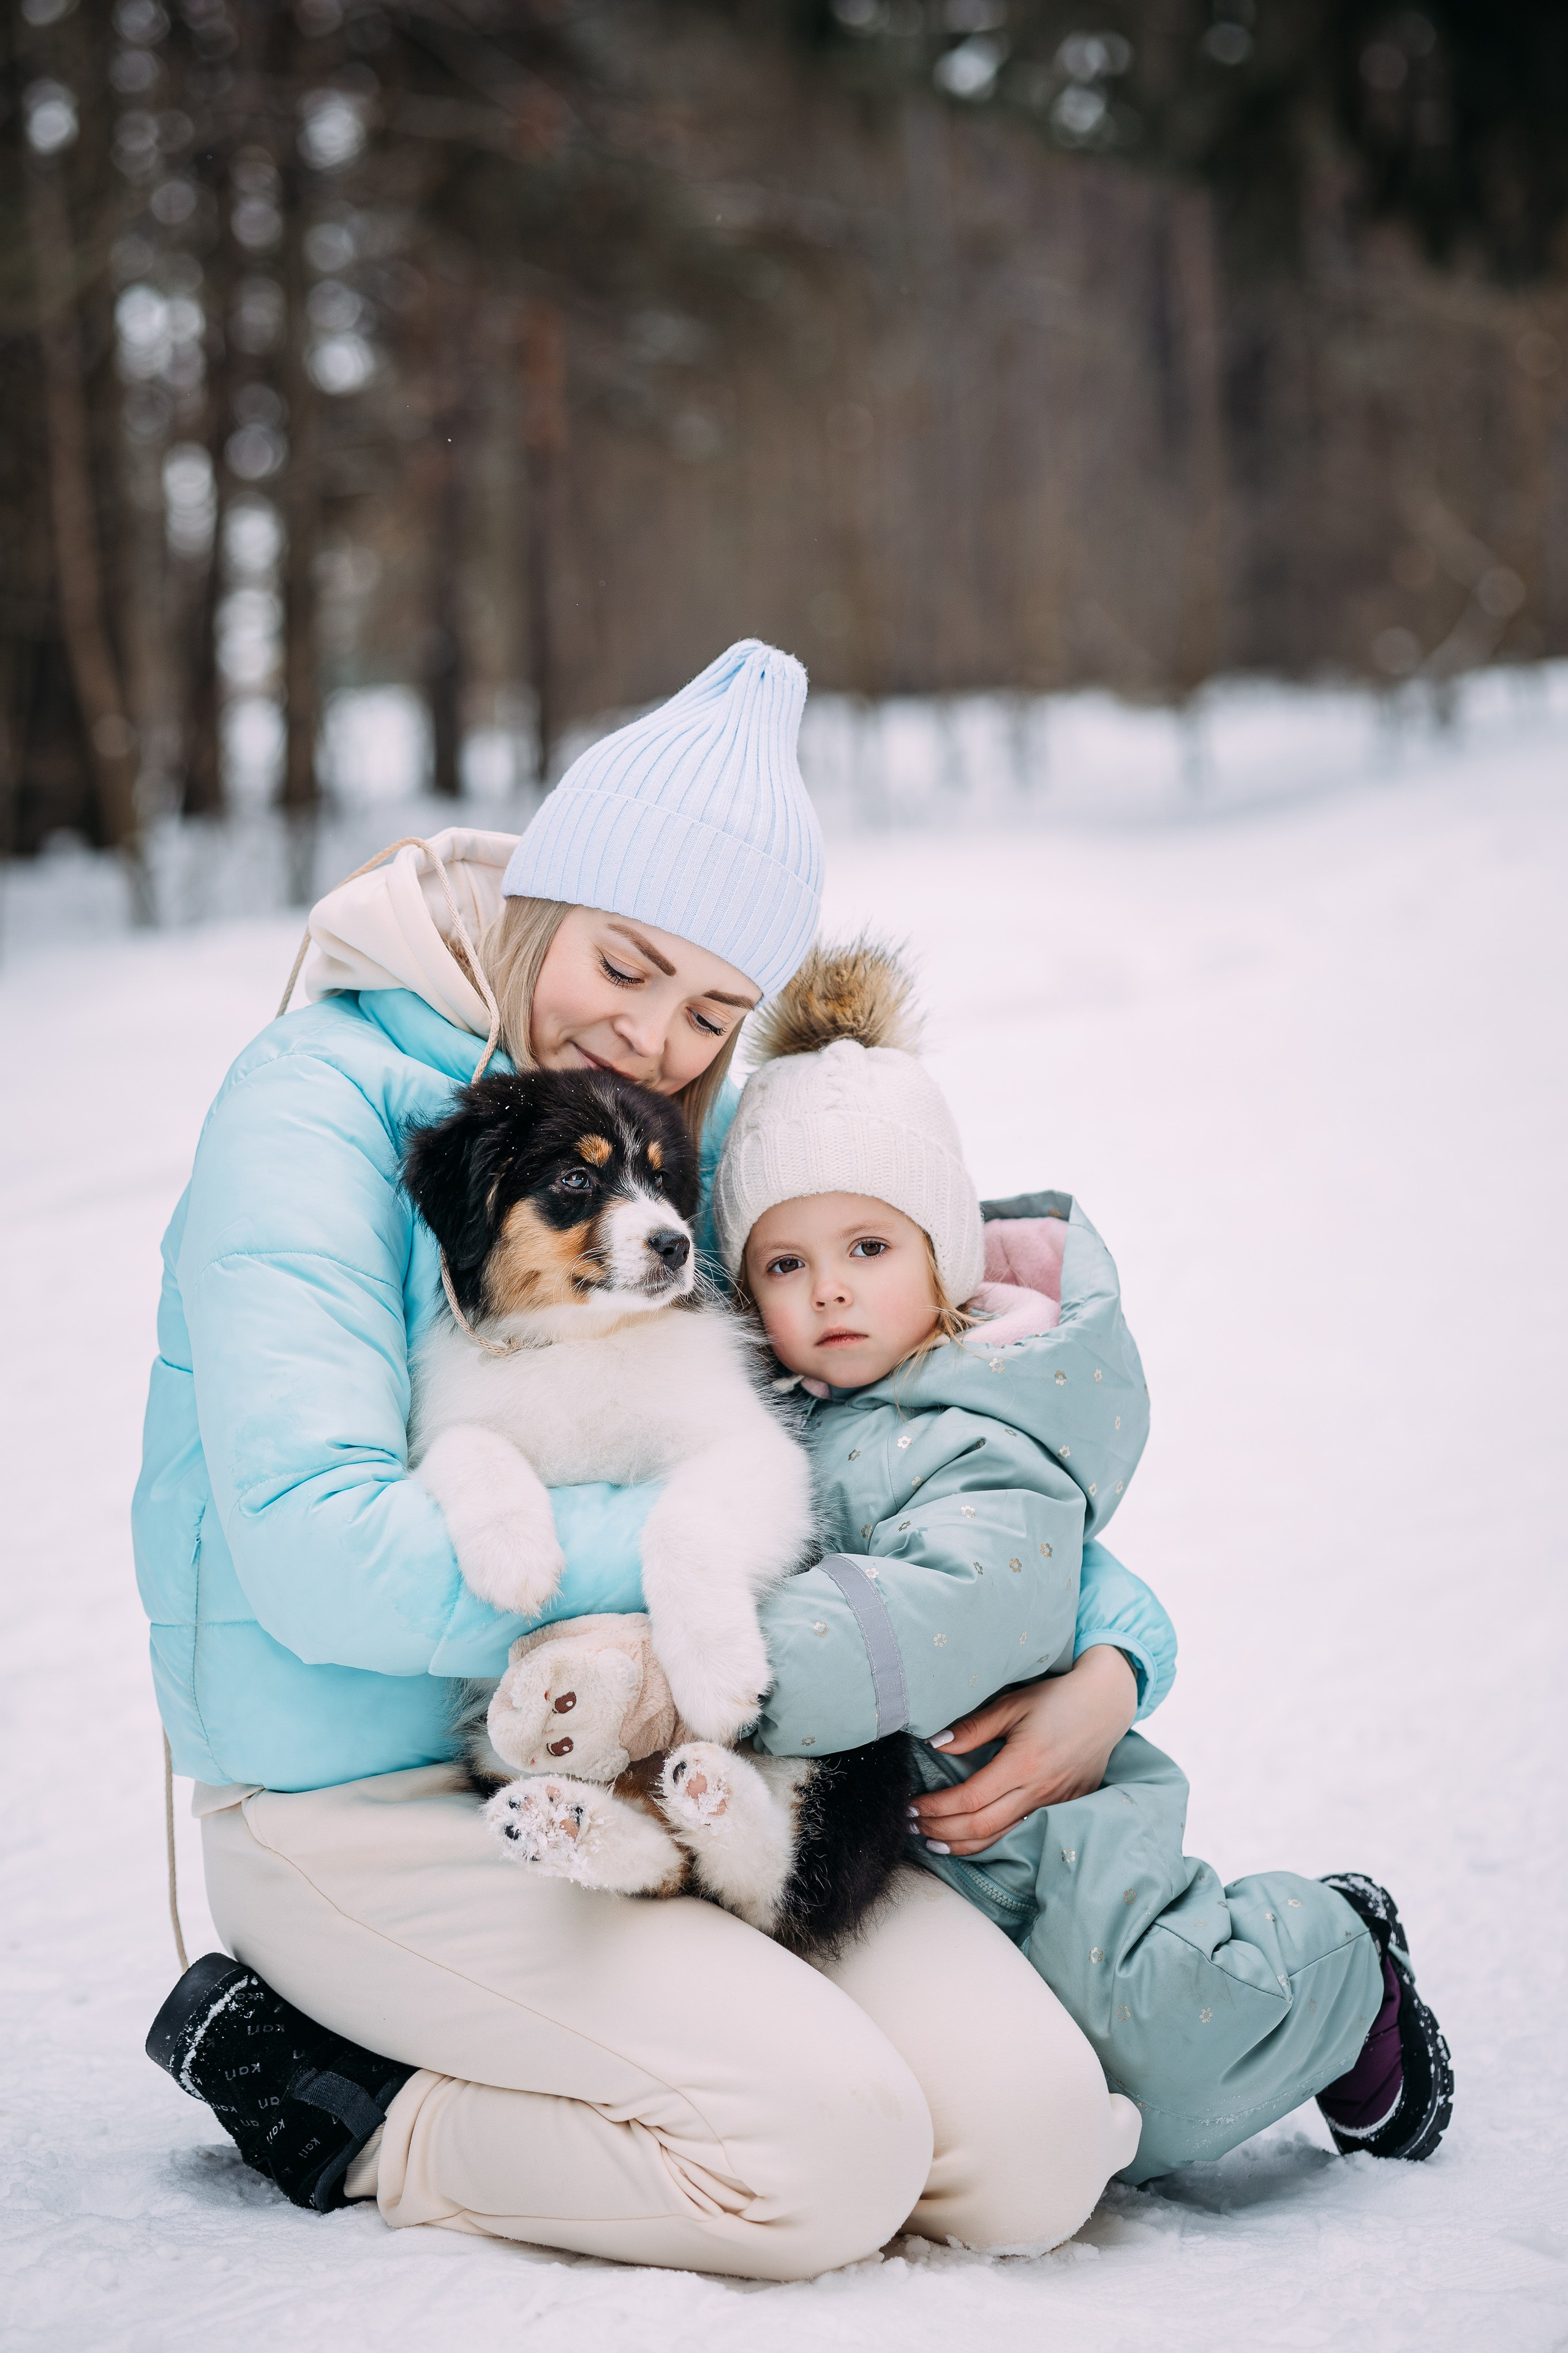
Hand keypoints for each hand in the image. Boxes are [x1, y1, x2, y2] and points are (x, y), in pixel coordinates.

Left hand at [910, 1645, 1138, 1857]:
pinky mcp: (1064, 1808)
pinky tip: (972, 1841)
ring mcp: (1053, 1804)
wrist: (1106, 1705)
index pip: (969, 1799)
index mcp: (1023, 1763)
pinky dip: (992, 1841)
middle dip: (941, 1830)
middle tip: (912, 1826)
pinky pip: (1021, 1833)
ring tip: (933, 1842)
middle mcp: (1039, 1790)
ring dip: (962, 1845)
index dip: (937, 1807)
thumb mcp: (1012, 1705)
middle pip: (980, 1826)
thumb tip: (935, 1745)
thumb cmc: (1056, 1698)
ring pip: (1000, 1838)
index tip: (912, 1805)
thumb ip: (973, 1728)